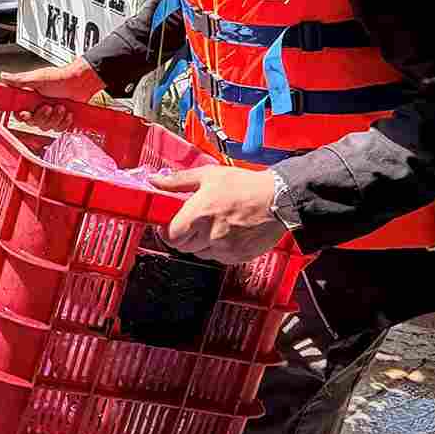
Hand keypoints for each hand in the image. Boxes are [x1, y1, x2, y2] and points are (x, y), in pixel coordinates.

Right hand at [0, 59, 104, 130]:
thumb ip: (19, 80)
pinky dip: (64, 122)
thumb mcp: (38, 78)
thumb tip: (4, 77)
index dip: (23, 116)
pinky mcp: (61, 119)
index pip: (20, 113)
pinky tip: (67, 112)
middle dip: (43, 116)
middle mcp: (39, 107)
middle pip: (34, 123)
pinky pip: (59, 129)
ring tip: (61, 106)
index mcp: (31, 98)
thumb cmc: (61, 78)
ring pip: (47, 127)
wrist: (81, 82)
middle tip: (48, 107)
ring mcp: (51, 114)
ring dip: (55, 118)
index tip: (27, 113)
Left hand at [149, 165, 283, 263]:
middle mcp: (211, 234)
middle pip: (183, 247)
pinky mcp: (238, 257)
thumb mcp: (209, 175)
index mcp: (200, 213)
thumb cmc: (245, 185)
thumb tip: (155, 181)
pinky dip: (218, 249)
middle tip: (194, 223)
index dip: (169, 231)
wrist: (279, 199)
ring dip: (201, 243)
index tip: (172, 225)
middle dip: (184, 236)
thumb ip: (178, 181)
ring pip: (200, 254)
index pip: (172, 235)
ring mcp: (225, 248)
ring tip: (214, 226)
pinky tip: (227, 233)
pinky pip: (218, 258)